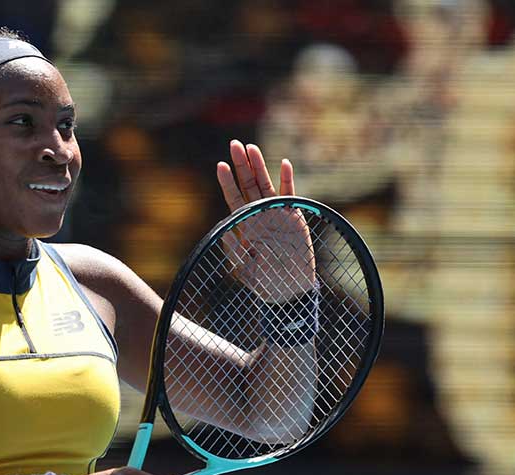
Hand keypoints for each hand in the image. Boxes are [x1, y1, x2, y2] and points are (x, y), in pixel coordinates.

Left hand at [216, 140, 315, 301]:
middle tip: (234, 144)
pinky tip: (284, 164)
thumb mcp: (242, 266)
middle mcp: (259, 215)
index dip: (227, 182)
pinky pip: (290, 195)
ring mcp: (276, 213)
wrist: (288, 290)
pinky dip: (287, 180)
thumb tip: (222, 228)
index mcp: (245, 225)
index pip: (233, 198)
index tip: (220, 165)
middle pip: (248, 185)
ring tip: (251, 148)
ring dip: (259, 166)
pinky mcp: (293, 217)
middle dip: (241, 165)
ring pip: (266, 185)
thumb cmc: (263, 282)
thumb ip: (233, 247)